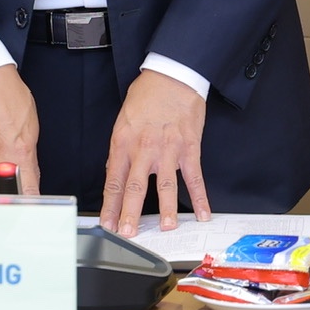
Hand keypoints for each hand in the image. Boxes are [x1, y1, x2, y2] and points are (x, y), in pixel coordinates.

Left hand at [101, 70, 210, 236]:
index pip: (113, 181)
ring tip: (164, 229)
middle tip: (128, 233)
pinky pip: (194, 177)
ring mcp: (168, 149)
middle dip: (130, 214)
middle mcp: (143, 148)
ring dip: (165, 210)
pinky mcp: (189, 148)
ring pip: (165, 185)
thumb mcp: (123, 122)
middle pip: (135, 187)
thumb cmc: (146, 96)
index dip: (110, 206)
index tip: (106, 224)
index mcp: (123, 143)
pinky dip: (200, 197)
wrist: (172, 75)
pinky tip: (202, 213)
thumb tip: (115, 175)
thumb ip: (120, 151)